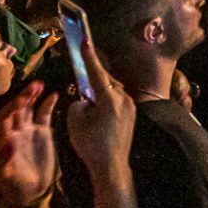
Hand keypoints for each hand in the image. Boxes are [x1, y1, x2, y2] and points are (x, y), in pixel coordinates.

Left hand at [0, 82, 59, 207]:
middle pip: (16, 109)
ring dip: (33, 96)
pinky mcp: (42, 132)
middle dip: (23, 97)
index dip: (11, 109)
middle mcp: (14, 131)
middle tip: (33, 87)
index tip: (20, 101)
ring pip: (29, 108)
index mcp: (3, 140)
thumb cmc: (15, 186)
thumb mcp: (8, 177)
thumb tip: (8, 142)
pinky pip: (44, 114)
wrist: (31, 191)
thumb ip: (6, 160)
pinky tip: (54, 94)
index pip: (4, 119)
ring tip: (40, 85)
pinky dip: (47, 104)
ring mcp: (28, 130)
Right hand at [66, 38, 136, 179]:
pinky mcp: (132, 115)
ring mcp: (131, 106)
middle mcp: (124, 98)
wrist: (111, 166)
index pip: (96, 72)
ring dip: (99, 95)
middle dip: (92, 82)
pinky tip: (98, 117)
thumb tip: (85, 97)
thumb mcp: (75, 120)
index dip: (89, 56)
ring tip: (89, 111)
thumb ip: (78, 101)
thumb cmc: (90, 144)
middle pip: (105, 82)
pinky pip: (117, 102)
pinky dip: (106, 103)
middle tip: (82, 85)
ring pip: (111, 92)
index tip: (85, 41)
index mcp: (109, 98)